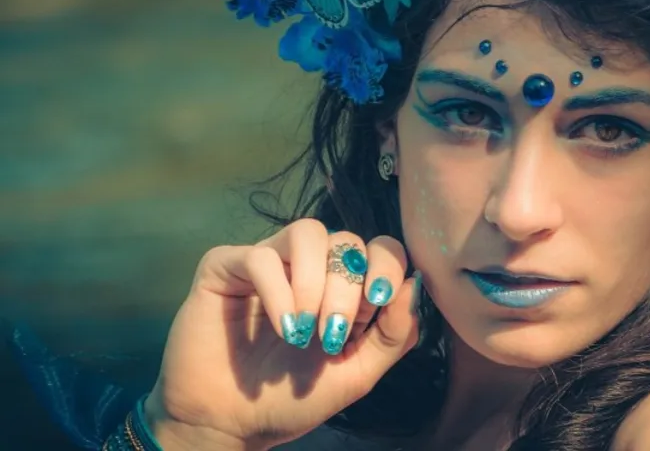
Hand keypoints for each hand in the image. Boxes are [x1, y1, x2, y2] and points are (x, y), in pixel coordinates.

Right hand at [144, 219, 419, 449]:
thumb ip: (393, 332)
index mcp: (346, 286)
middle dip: (346, 291)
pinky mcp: (226, 267)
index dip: (386, 265)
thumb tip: (415, 283)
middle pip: (347, 242)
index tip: (379, 298)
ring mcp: (269, 261)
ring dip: (314, 281)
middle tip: (330, 337)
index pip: (380, 248)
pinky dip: (278, 291)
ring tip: (303, 329)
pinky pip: (261, 256)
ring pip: (308, 232)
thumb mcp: (358, 372)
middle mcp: (310, 265)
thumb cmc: (294, 398)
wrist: (231, 426)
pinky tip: (281, 327)